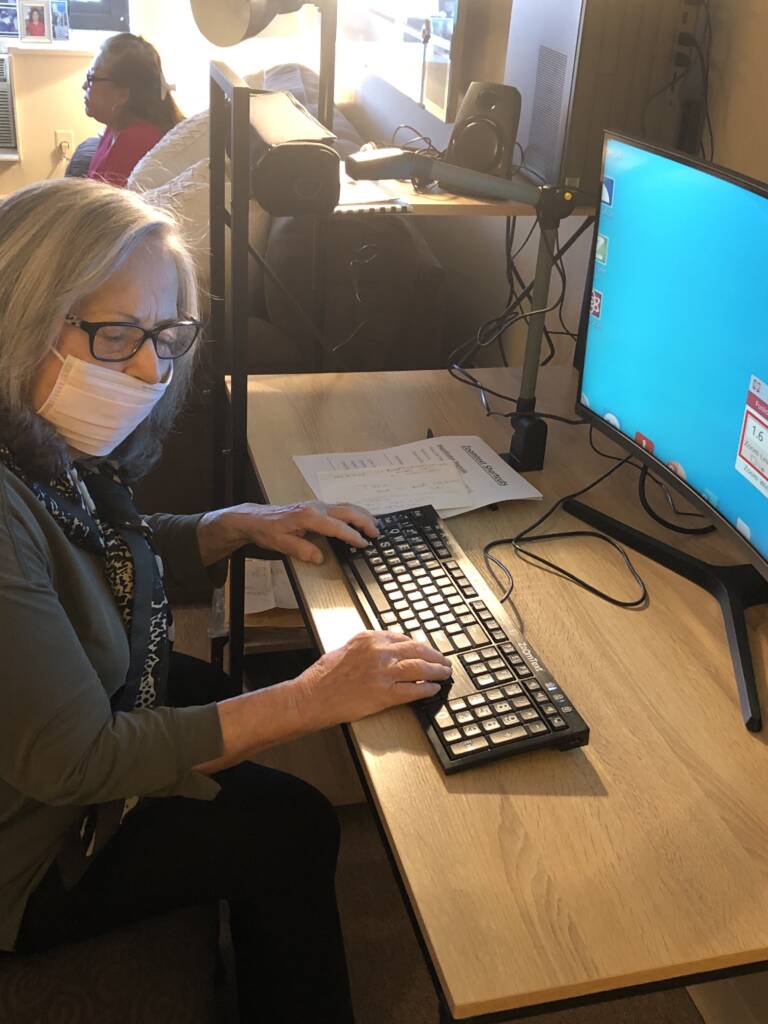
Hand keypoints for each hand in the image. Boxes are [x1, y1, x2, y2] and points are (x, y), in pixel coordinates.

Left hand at [197, 500, 378, 565]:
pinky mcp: (316, 506)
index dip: (352, 536)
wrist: (255, 518)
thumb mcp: (281, 544)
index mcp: (309, 516)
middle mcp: (316, 507)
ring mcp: (317, 505)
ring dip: (361, 514)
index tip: (364, 544)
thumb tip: (320, 557)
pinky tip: (358, 519)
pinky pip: (339, 507)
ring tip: (374, 525)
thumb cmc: (267, 531)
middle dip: (364, 521)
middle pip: (347, 511)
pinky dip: (353, 513)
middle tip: (377, 533)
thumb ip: (302, 550)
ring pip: (345, 506)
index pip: (337, 526)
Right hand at [293, 631, 451, 726]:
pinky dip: (426, 689)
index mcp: (369, 638)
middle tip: (444, 661)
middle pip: (417, 650)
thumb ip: (368, 648)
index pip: (403, 638)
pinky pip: (413, 690)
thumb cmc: (323, 676)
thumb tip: (388, 652)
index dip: (419, 646)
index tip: (426, 650)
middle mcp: (379, 652)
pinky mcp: (384, 694)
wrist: (312, 697)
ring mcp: (383, 673)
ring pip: (420, 668)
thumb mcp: (346, 649)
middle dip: (434, 656)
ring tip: (444, 673)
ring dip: (436, 671)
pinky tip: (433, 689)